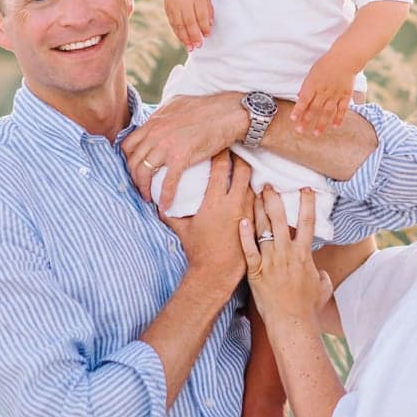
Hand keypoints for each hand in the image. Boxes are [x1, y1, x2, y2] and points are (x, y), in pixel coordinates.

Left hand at [122, 93, 246, 209]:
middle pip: (133, 161)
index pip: (128, 145)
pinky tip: (165, 206)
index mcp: (153, 122)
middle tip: (140, 187)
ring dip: (144, 188)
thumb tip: (158, 120)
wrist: (228, 112)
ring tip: (149, 197)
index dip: (128, 160)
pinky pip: (168, 182)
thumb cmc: (207, 107)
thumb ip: (162, 114)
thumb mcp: (176, 104)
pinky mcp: (181, 157)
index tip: (135, 169)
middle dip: (133, 178)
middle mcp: (155, 133)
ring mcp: (166, 145)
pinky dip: (165, 196)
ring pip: (144, 172)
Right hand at [161, 0, 213, 49]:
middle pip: (189, 21)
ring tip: (191, 48)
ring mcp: (174, 6)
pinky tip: (183, 41)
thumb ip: (208, 9)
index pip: (201, 13)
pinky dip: (178, 33)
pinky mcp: (167, 10)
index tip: (208, 35)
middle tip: (199, 45)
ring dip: (185, 38)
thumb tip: (210, 25)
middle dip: (194, 35)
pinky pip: (173, 24)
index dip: (204, 25)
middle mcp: (184, 1)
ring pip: (179, 24)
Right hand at [164, 153, 252, 293]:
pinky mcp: (256, 220)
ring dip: (248, 173)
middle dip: (240, 156)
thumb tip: (157, 202)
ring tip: (244, 163)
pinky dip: (255, 189)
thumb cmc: (198, 250)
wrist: (217, 272)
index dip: (221, 152)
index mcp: (215, 201)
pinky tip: (253, 185)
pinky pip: (258, 198)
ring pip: (253, 182)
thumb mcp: (182, 229)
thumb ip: (169, 213)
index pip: (221, 167)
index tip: (219, 144)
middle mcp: (234, 203)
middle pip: (243, 169)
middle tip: (236, 149)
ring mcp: (248, 211)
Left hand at [239, 187, 332, 327]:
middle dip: (274, 199)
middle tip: (268, 184)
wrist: (292, 323)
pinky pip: (249, 249)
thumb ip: (322, 276)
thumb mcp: (323, 288)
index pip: (307, 222)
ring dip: (259, 210)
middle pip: (280, 219)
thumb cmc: (308, 308)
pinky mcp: (256, 271)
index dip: (307, 203)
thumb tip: (321, 273)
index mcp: (304, 254)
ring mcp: (270, 261)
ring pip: (263, 229)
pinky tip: (241, 220)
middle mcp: (287, 253)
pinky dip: (244, 235)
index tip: (305, 188)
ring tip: (254, 194)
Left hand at [290, 54, 356, 135]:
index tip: (293, 119)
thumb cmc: (326, 64)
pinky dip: (339, 118)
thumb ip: (306, 86)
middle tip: (300, 130)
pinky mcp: (346, 95)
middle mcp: (323, 92)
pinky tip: (335, 126)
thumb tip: (299, 96)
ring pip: (327, 112)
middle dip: (306, 120)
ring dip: (321, 124)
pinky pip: (342, 109)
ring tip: (316, 133)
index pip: (304, 100)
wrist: (345, 58)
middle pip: (314, 109)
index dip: (298, 110)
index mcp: (313, 85)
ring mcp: (335, 95)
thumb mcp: (312, 73)